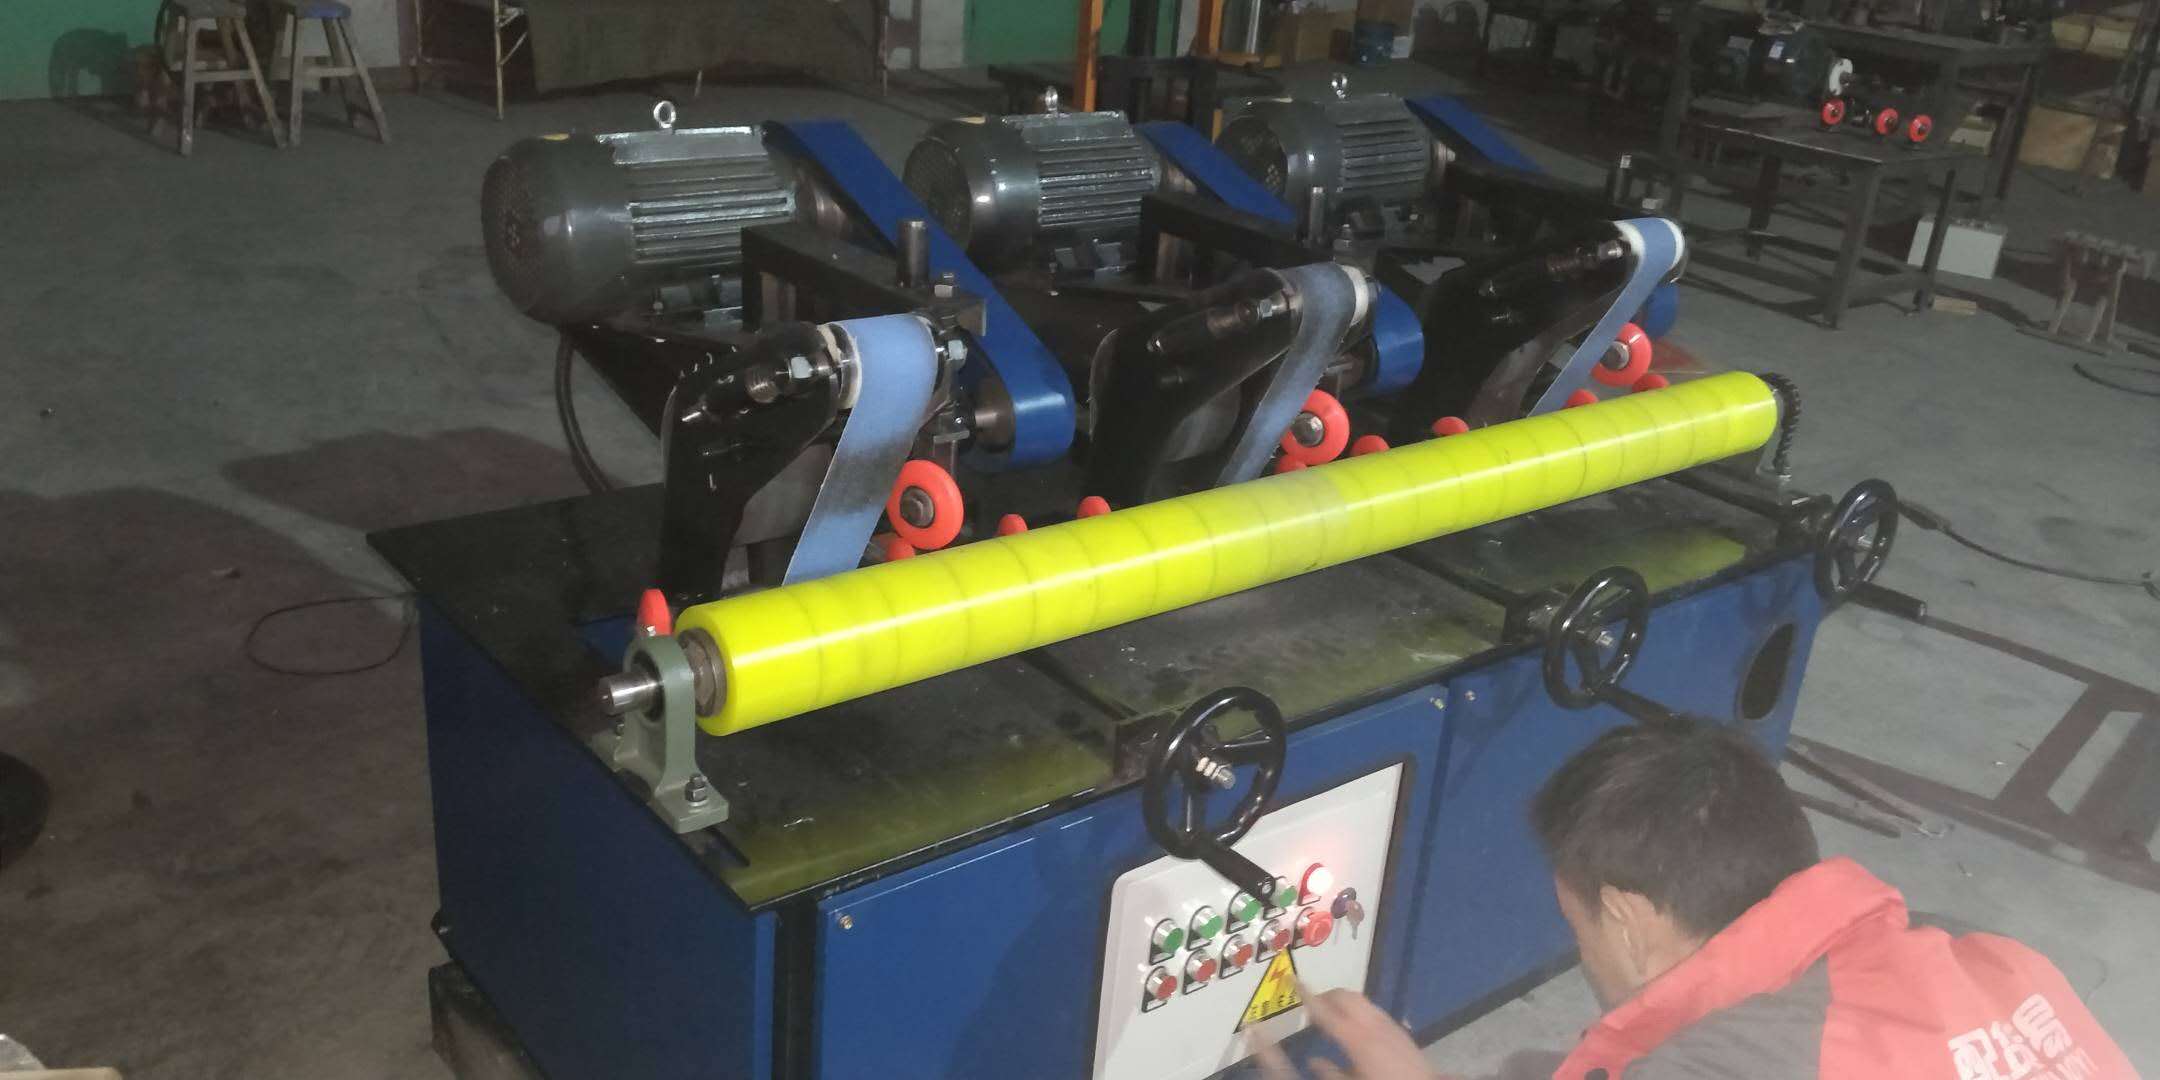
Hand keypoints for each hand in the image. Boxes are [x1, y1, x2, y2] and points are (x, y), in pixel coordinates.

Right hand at [1253, 988, 1457, 1079]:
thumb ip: (1329, 1072)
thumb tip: (1312, 1061)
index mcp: (1354, 1037)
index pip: (1324, 1009)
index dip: (1305, 993)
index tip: (1291, 979)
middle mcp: (1370, 1023)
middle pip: (1343, 995)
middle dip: (1325, 996)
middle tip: (1311, 1008)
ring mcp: (1386, 1022)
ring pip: (1359, 998)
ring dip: (1341, 1001)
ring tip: (1331, 1016)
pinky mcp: (1398, 1027)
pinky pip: (1372, 1008)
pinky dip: (1357, 1009)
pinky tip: (1355, 1026)